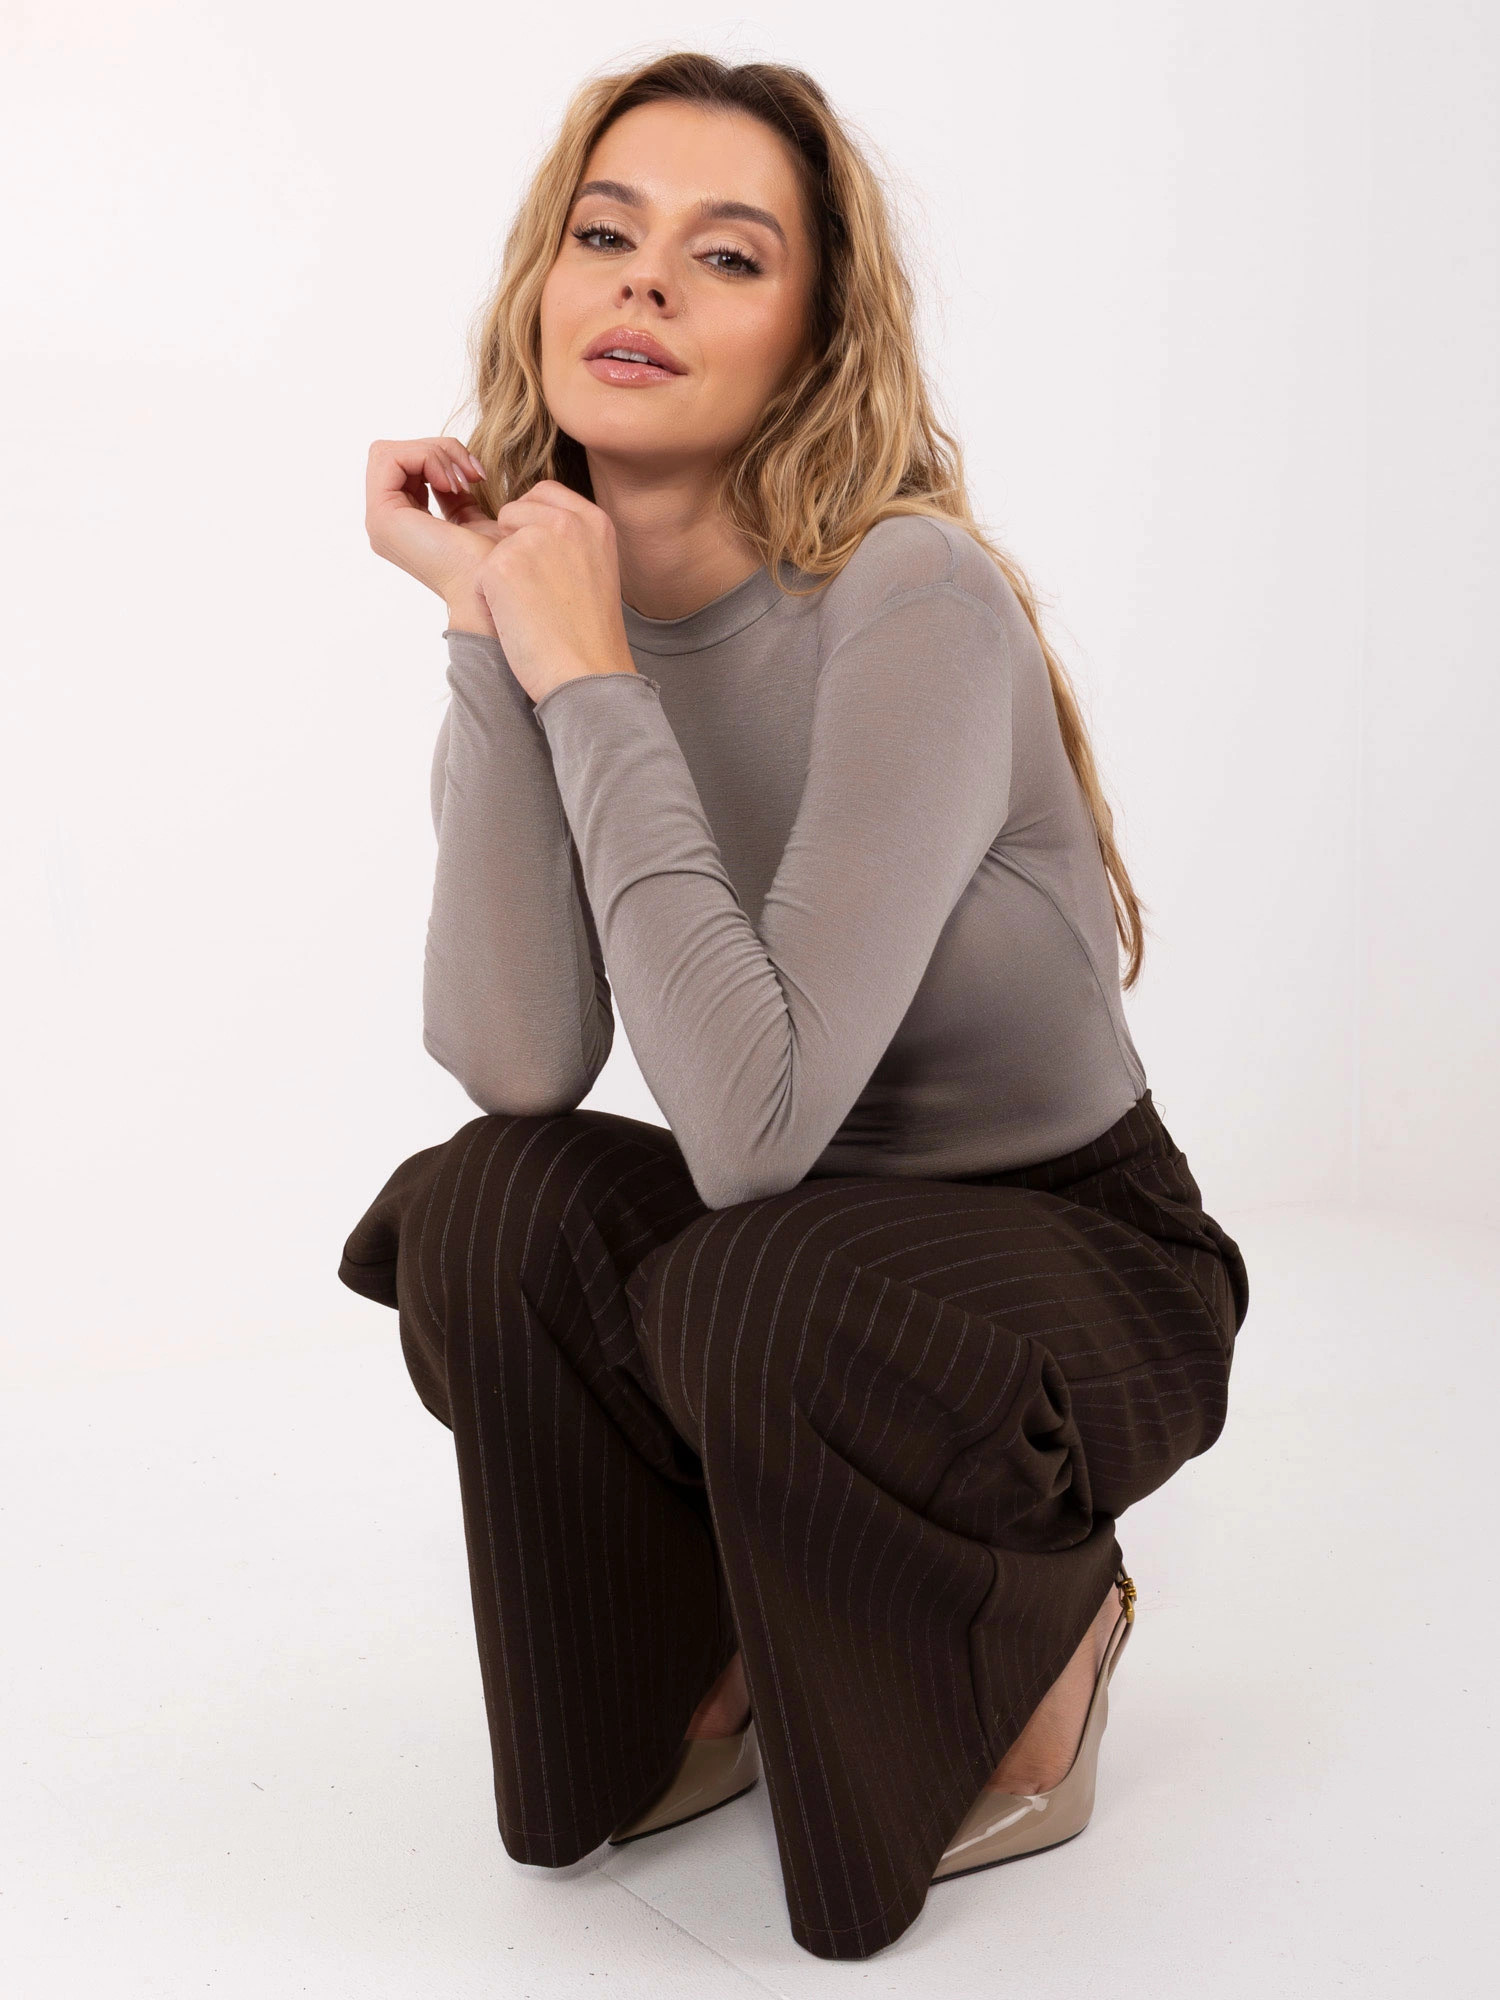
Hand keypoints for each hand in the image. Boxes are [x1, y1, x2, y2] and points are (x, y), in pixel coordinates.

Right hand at [365, 436, 501, 614]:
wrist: (495, 585)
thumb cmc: (493, 560)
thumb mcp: (470, 516)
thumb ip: (451, 493)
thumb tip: (448, 473)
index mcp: (402, 524)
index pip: (405, 465)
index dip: (441, 457)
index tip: (476, 476)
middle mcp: (385, 524)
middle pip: (395, 455)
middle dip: (439, 451)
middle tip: (472, 475)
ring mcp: (379, 521)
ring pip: (390, 453)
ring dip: (435, 454)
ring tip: (465, 481)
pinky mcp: (381, 517)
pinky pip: (390, 458)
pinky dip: (426, 458)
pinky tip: (452, 485)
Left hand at [475, 481, 637, 704]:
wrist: (588, 675)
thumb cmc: (591, 636)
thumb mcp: (597, 569)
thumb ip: (570, 540)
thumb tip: (532, 528)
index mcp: (593, 520)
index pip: (545, 493)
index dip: (532, 523)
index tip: (542, 561)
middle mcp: (564, 521)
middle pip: (513, 511)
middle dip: (513, 546)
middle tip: (539, 592)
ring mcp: (531, 540)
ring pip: (494, 544)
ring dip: (502, 576)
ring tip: (532, 610)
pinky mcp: (501, 565)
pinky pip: (479, 574)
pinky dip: (490, 601)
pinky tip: (517, 622)